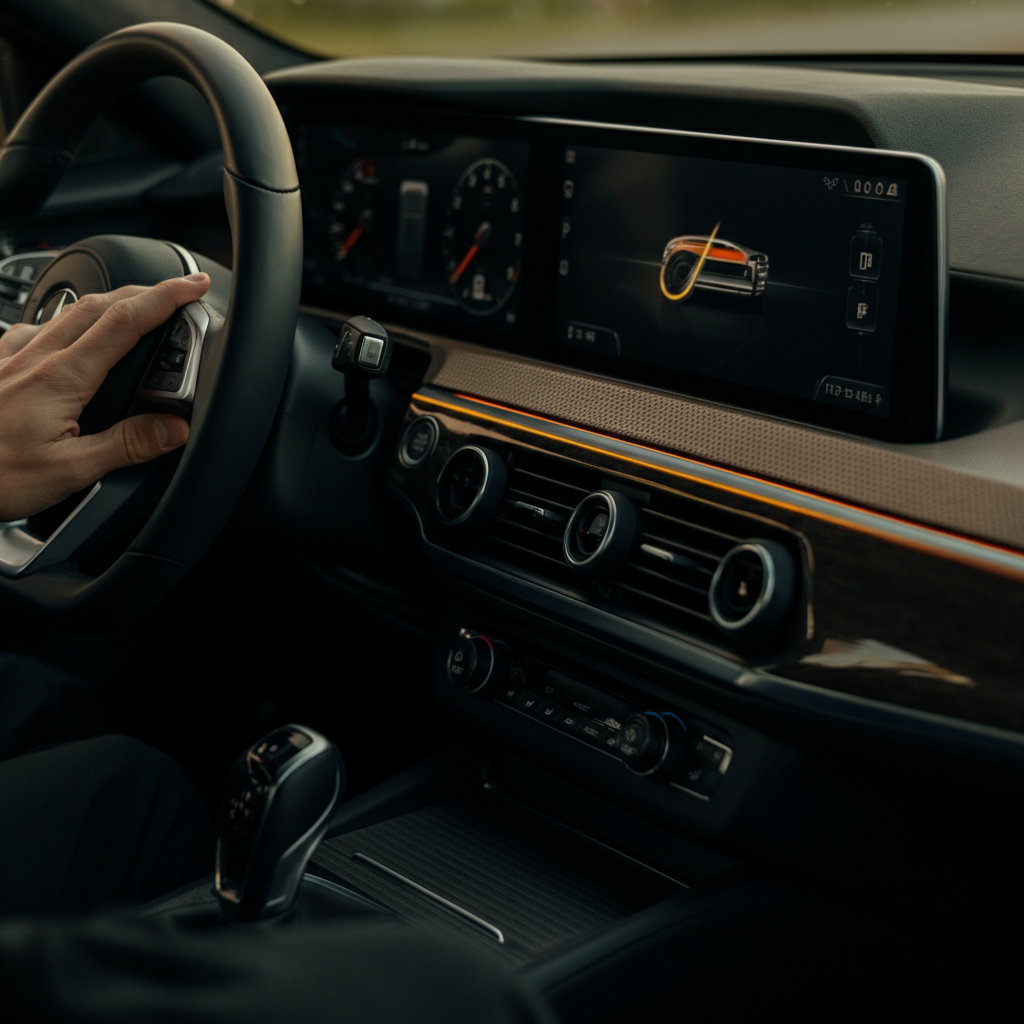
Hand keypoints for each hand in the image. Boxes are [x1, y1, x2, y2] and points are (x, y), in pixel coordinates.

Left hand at [0, 274, 209, 521]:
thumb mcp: (70, 472)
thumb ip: (126, 445)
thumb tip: (174, 428)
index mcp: (62, 378)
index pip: (125, 322)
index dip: (166, 297)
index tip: (193, 285)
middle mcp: (35, 357)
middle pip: (100, 305)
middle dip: (145, 291)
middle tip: (176, 292)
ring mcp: (11, 358)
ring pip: (68, 313)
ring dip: (108, 303)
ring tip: (131, 310)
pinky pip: (35, 330)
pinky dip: (64, 324)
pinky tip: (65, 337)